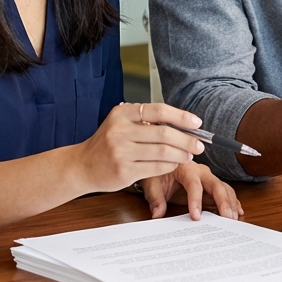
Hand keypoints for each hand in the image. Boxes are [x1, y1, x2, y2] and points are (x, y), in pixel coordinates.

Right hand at [74, 103, 205, 193]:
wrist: (81, 166)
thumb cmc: (106, 144)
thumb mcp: (120, 124)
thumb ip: (145, 122)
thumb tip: (183, 124)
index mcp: (121, 114)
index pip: (158, 110)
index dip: (181, 116)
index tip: (197, 122)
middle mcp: (120, 131)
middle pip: (164, 133)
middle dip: (187, 139)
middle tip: (200, 144)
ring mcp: (121, 152)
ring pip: (163, 152)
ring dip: (181, 154)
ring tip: (189, 155)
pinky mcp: (124, 171)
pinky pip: (156, 168)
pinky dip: (170, 165)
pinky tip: (175, 164)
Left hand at [140, 162, 243, 220]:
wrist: (162, 163)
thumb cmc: (158, 173)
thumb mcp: (152, 184)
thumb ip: (155, 199)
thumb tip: (157, 214)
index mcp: (186, 168)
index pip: (194, 185)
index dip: (195, 201)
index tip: (195, 217)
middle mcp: (201, 171)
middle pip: (216, 185)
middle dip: (223, 201)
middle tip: (227, 218)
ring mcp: (208, 178)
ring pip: (224, 189)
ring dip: (230, 203)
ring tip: (233, 219)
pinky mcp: (211, 186)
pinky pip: (225, 192)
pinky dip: (232, 202)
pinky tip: (238, 212)